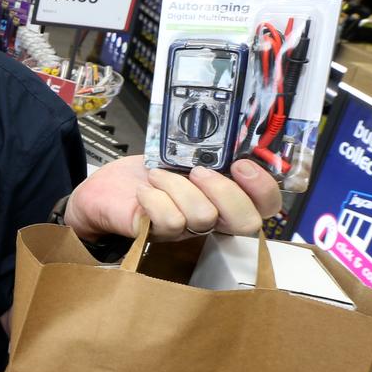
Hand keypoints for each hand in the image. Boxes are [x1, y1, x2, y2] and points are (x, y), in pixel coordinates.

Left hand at [63, 156, 281, 241]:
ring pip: (204, 216)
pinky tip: (145, 191)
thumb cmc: (146, 173)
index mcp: (225, 197)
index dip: (263, 188)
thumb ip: (207, 152)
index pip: (267, 206)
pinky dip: (155, 198)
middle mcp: (212, 219)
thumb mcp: (181, 155)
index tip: (241, 163)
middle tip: (197, 170)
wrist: (104, 190)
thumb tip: (225, 137)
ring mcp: (187, 231)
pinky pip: (170, 221)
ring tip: (158, 175)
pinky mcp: (158, 235)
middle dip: (225, 191)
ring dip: (178, 186)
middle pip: (247, 222)